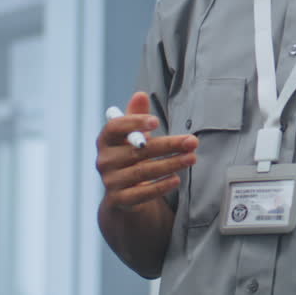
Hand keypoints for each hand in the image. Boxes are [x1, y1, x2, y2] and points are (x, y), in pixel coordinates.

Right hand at [96, 91, 197, 211]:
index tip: (157, 121)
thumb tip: (140, 94)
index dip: (134, 122)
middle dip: (168, 145)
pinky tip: (177, 179)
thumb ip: (136, 116)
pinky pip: (142, 193)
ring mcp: (110, 181)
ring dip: (171, 164)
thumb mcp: (133, 136)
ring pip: (143, 171)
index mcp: (105, 140)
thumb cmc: (131, 156)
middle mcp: (104, 160)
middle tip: (192, 141)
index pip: (115, 128)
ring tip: (191, 158)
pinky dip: (161, 186)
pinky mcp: (120, 200)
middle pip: (138, 150)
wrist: (121, 193)